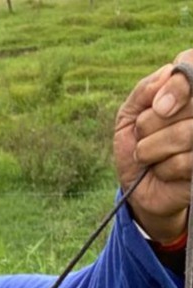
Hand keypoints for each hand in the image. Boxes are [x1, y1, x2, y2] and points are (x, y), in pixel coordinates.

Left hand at [114, 51, 192, 243]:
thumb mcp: (129, 115)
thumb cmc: (137, 144)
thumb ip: (144, 90)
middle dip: (151, 123)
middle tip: (144, 135)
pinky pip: (186, 161)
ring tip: (149, 155)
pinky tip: (163, 170)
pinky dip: (164, 168)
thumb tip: (167, 73)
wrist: (138, 187)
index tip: (157, 107)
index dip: (177, 86)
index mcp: (189, 88)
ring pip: (186, 133)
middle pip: (187, 104)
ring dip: (152, 148)